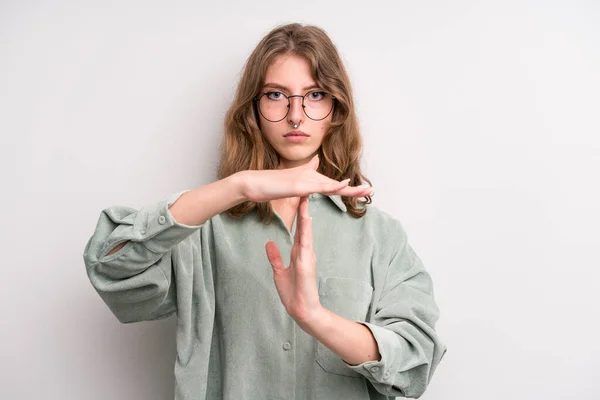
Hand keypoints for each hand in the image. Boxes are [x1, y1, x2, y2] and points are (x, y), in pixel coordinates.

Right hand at [238, 154, 372, 202]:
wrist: (255, 184)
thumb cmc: (271, 184)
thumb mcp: (290, 180)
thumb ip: (304, 171)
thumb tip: (315, 160)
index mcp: (310, 179)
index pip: (332, 185)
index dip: (348, 188)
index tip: (363, 191)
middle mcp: (310, 176)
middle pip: (336, 185)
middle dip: (354, 189)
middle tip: (371, 191)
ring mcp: (305, 180)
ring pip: (331, 185)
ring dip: (350, 189)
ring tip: (365, 191)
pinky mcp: (299, 185)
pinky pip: (318, 187)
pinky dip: (332, 186)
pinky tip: (344, 185)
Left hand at [265, 195, 321, 325]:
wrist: (302, 310)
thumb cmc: (293, 293)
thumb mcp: (279, 272)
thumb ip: (275, 257)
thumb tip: (269, 242)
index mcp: (298, 252)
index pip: (298, 229)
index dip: (297, 214)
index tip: (297, 199)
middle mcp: (304, 251)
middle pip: (304, 226)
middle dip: (303, 209)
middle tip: (304, 190)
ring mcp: (307, 257)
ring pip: (306, 232)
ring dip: (306, 216)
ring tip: (305, 200)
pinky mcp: (306, 264)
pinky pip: (305, 245)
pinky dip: (306, 233)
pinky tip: (306, 222)